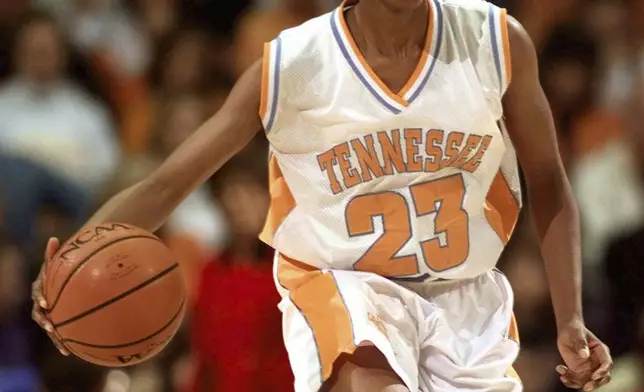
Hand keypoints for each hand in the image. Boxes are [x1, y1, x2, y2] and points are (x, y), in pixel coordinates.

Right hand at [31, 237, 68, 355]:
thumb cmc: (60, 269)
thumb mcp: (57, 261)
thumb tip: (53, 239)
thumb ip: (53, 254)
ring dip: (56, 338)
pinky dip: (65, 341)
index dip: (41, 299)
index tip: (46, 303)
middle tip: (52, 326)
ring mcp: (48, 314)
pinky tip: (73, 352)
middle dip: (46, 322)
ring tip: (64, 348)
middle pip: (40, 315)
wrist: (61, 280)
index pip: (37, 294)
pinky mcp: (57, 322)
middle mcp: (41, 304)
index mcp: (39, 290)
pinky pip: (60, 333)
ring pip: (50, 328)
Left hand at [556, 320, 611, 390]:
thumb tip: (584, 354)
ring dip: (577, 383)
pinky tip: (561, 373)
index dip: (603, 372)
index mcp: (601, 351)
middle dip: (595, 384)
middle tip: (586, 387)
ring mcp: (588, 368)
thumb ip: (581, 344)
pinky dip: (569, 380)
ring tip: (564, 377)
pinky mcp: (578, 370)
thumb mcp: (577, 334)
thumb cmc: (575, 330)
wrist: (567, 331)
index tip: (594, 376)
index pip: (607, 364)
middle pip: (601, 377)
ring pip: (587, 381)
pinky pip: (576, 380)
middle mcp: (597, 362)